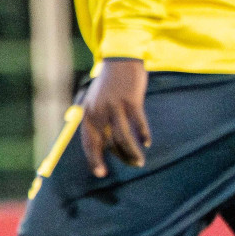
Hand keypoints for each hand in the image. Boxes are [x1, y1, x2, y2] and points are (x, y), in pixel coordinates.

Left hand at [80, 57, 149, 177]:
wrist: (119, 61)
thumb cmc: (108, 85)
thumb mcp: (95, 103)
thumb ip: (96, 121)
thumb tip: (102, 144)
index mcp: (87, 114)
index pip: (89, 142)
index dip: (94, 159)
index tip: (101, 174)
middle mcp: (98, 112)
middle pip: (107, 143)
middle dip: (119, 158)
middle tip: (131, 166)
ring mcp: (114, 106)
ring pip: (123, 137)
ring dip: (132, 151)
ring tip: (139, 161)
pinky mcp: (131, 100)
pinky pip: (138, 123)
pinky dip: (143, 134)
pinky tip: (147, 142)